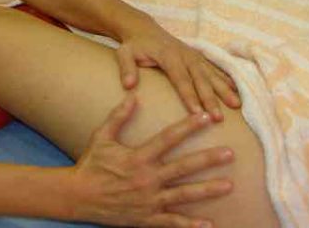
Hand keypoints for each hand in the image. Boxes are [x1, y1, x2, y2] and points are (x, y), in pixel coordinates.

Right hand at [68, 94, 233, 226]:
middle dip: (208, 159)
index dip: (188, 126)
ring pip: (184, 195)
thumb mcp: (102, 136)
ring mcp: (149, 201)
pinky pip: (172, 223)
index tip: (205, 116)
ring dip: (207, 190)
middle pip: (183, 167)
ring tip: (229, 185)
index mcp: (138, 157)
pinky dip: (190, 226)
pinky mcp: (147, 218)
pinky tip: (209, 225)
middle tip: (231, 152)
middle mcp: (147, 179)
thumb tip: (135, 95)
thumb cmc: (91, 164)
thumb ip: (119, 116)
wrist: (78, 196)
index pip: (168, 138)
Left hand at [116, 18, 239, 120]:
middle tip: (218, 117)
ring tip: (236, 105)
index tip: (196, 113)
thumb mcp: (124, 53)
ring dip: (224, 89)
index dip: (189, 95)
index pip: (180, 78)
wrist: (144, 29)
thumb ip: (126, 68)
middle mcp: (185, 55)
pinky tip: (237, 92)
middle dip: (210, 98)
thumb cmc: (134, 45)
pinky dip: (227, 80)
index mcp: (168, 55)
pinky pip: (215, 69)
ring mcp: (194, 55)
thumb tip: (128, 86)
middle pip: (200, 79)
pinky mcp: (199, 57)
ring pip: (212, 74)